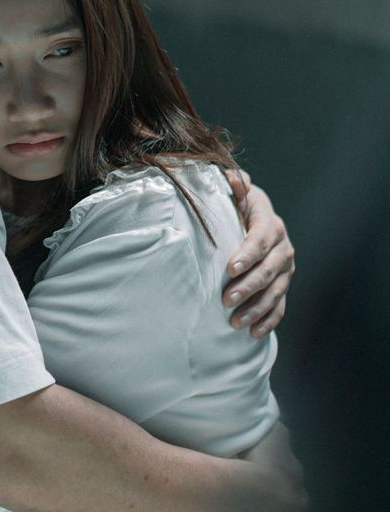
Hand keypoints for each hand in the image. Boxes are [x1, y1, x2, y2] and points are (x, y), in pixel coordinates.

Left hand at [224, 173, 294, 337]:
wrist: (249, 220)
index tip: (230, 268)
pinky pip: (280, 306)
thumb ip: (233, 186)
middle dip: (248, 286)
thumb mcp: (233, 194)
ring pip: (275, 291)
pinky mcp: (283, 285)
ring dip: (256, 308)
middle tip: (226, 300)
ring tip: (234, 322)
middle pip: (268, 269)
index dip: (247, 253)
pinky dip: (268, 321)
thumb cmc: (234, 207)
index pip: (261, 238)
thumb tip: (233, 177)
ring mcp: (285, 268)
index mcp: (269, 221)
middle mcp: (282, 245)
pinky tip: (254, 333)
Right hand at [229, 422, 306, 511]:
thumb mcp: (273, 436)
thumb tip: (279, 432)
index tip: (260, 484)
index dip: (276, 486)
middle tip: (253, 506)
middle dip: (276, 510)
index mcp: (297, 487)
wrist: (243, 494)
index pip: (290, 487)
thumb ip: (279, 435)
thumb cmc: (255, 464)